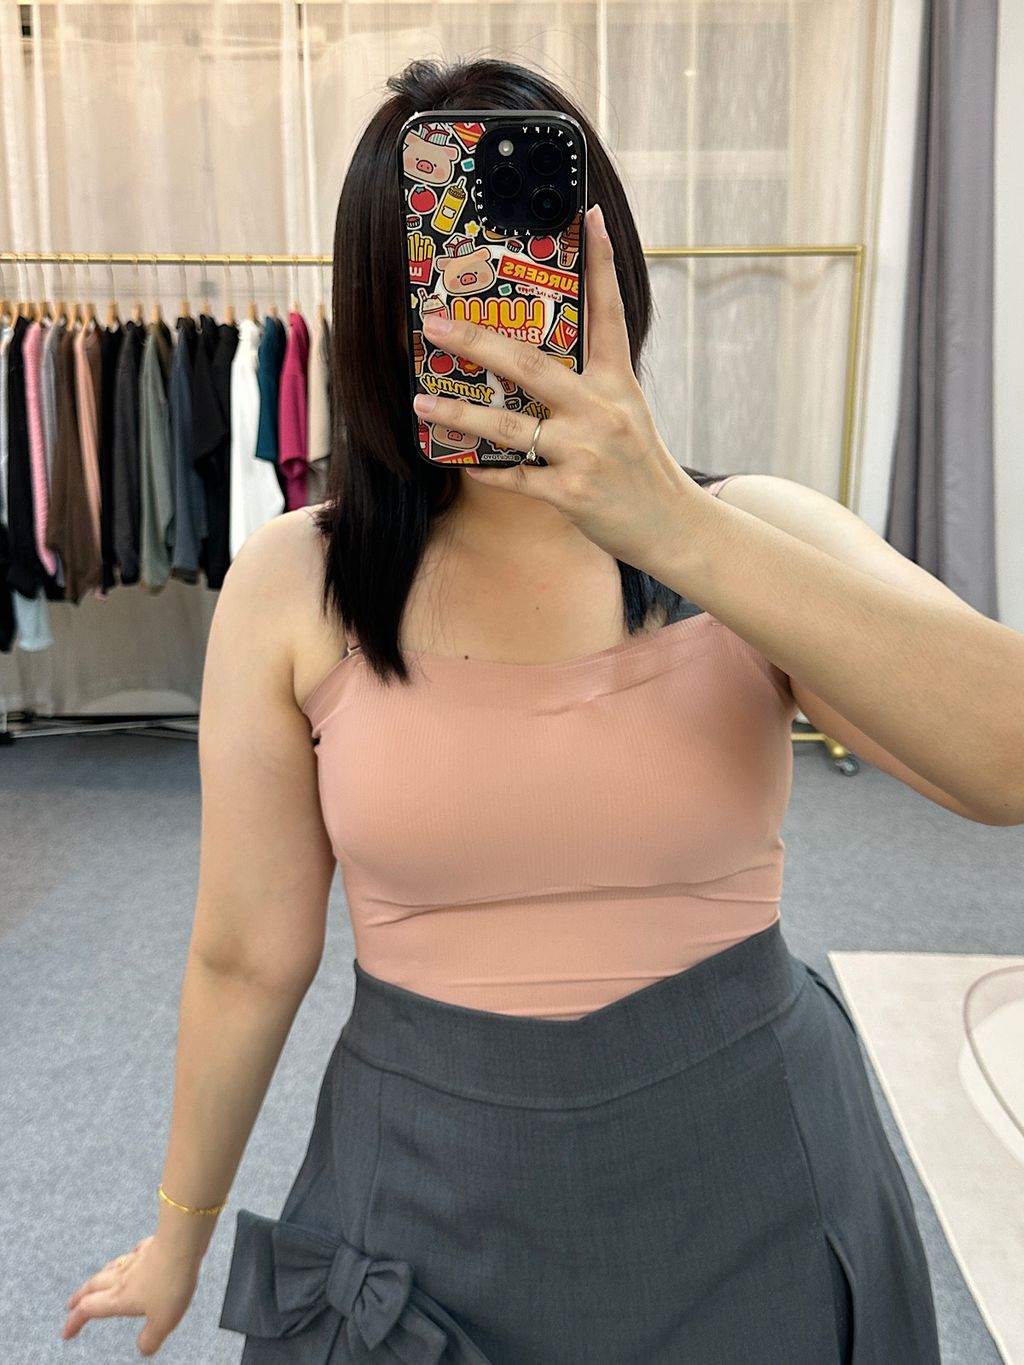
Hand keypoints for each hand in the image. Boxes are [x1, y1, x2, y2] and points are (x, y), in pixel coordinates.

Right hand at [61, 1233, 199, 1355]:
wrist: (183, 1242)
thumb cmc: (171, 1282)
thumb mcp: (162, 1322)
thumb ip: (150, 1339)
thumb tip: (143, 1349)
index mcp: (120, 1298)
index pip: (89, 1310)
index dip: (74, 1322)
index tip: (66, 1333)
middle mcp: (123, 1277)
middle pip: (93, 1286)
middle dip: (80, 1297)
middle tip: (71, 1304)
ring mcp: (137, 1259)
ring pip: (110, 1269)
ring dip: (99, 1278)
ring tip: (96, 1282)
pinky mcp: (152, 1246)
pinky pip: (134, 1253)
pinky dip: (128, 1258)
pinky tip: (133, 1255)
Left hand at [412, 202, 701, 571]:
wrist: (671, 525)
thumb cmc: (641, 468)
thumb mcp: (628, 414)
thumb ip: (590, 387)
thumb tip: (537, 366)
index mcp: (618, 384)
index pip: (609, 314)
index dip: (601, 264)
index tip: (588, 216)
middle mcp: (601, 410)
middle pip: (531, 366)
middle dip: (476, 342)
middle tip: (433, 324)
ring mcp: (586, 452)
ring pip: (511, 427)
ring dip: (460, 415)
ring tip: (421, 404)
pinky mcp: (573, 492)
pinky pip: (517, 479)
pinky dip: (488, 472)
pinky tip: (461, 464)